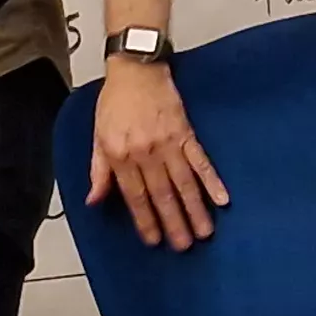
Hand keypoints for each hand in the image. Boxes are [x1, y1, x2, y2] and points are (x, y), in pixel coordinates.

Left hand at [84, 61, 231, 249]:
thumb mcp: (97, 137)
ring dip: (195, 210)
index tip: (154, 240)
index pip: (135, 196)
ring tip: (204, 232)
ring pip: (183, 183)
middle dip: (173, 223)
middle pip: (162, 195)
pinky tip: (222, 199)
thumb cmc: (115, 102)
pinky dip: (212, 180)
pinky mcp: (186, 133)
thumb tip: (94, 201)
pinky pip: (201, 161)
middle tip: (183, 246)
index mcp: (120, 156)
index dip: (145, 220)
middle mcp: (145, 153)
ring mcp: (168, 143)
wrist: (135, 68)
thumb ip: (98, 172)